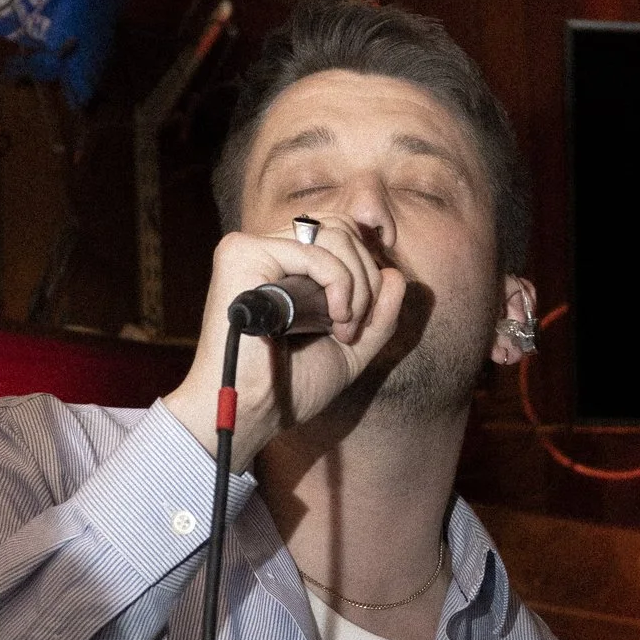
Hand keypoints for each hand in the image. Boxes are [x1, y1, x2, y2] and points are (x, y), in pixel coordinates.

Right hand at [165, 219, 406, 466]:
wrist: (254, 412)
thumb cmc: (291, 387)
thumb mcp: (351, 350)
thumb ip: (379, 316)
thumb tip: (397, 275)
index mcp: (287, 265)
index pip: (340, 234)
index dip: (366, 268)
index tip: (364, 318)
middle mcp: (268, 250)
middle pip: (341, 228)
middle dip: (367, 278)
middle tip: (354, 327)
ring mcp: (253, 248)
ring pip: (334, 235)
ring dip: (356, 286)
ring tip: (343, 329)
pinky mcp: (242, 254)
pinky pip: (314, 252)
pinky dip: (339, 285)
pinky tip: (334, 319)